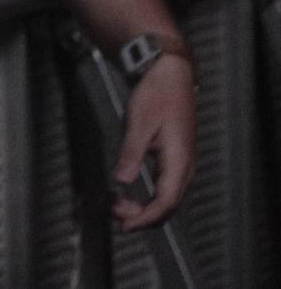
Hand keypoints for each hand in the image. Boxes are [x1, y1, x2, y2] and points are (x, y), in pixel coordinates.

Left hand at [111, 52, 195, 229]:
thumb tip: (122, 181)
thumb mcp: (139, 123)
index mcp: (179, 160)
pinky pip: (162, 185)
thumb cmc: (157, 94)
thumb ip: (131, 154)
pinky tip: (129, 193)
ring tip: (118, 205)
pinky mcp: (172, 157)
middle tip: (116, 214)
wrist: (169, 74)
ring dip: (143, 206)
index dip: (146, 218)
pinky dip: (146, 195)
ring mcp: (179, 162)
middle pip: (168, 205)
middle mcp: (183, 165)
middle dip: (142, 216)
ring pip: (166, 197)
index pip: (166, 202)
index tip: (126, 225)